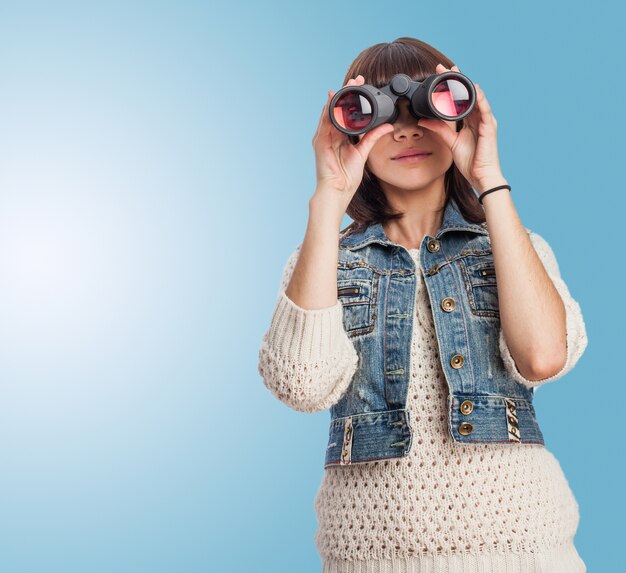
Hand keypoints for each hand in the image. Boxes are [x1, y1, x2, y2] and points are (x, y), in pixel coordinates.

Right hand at [312, 75, 393, 201]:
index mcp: (341, 137)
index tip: (364, 86)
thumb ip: (372, 138)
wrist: (337, 191)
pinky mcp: (320, 142)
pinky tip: (332, 98)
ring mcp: (324, 137)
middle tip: (357, 79)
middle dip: (347, 93)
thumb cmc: (347, 177)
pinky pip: (324, 122)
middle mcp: (331, 135)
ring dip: (339, 97)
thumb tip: (388, 126)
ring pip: (331, 111)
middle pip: (339, 109)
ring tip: (348, 85)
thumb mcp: (363, 153)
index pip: (347, 113)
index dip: (354, 100)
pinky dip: (328, 110)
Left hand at [416, 63, 504, 191]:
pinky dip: (479, 99)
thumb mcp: (450, 142)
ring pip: (475, 98)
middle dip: (457, 80)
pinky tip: (474, 89)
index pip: (460, 99)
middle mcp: (479, 118)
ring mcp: (485, 121)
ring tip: (456, 73)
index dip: (451, 86)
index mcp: (470, 120)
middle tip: (445, 67)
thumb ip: (439, 129)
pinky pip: (484, 110)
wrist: (480, 175)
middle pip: (467, 94)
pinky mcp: (489, 127)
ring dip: (465, 84)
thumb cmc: (470, 161)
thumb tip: (423, 120)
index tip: (440, 74)